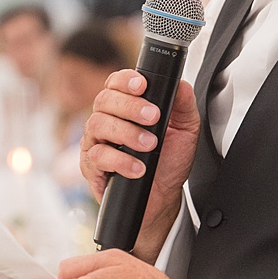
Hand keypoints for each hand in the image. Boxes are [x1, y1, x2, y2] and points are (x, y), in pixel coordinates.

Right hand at [80, 72, 199, 262]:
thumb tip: (182, 85)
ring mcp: (96, 142)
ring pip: (98, 124)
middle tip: (153, 117)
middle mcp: (107, 120)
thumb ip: (184, 105)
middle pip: (104, 99)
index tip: (143, 85)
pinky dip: (120, 161)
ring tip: (149, 146)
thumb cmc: (168, 163)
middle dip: (130, 106)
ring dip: (127, 133)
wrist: (162, 198)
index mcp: (125, 107)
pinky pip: (97, 156)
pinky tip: (138, 167)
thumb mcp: (185, 131)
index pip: (116, 83)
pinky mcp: (91, 166)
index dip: (126, 80)